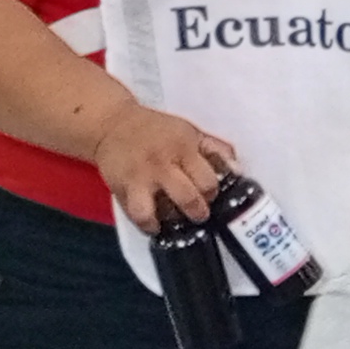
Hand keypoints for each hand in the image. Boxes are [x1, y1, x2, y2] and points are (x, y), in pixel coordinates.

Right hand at [94, 102, 238, 235]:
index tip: (209, 194)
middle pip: (186, 199)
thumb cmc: (157, 130)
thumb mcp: (188, 131)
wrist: (113, 124)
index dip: (211, 192)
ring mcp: (137, 180)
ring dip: (164, 222)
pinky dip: (145, 224)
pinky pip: (133, 216)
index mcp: (182, 149)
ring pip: (150, 213)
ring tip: (170, 222)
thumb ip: (213, 149)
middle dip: (197, 212)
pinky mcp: (120, 190)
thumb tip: (236, 169)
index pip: (207, 180)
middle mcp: (160, 165)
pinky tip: (153, 223)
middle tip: (197, 213)